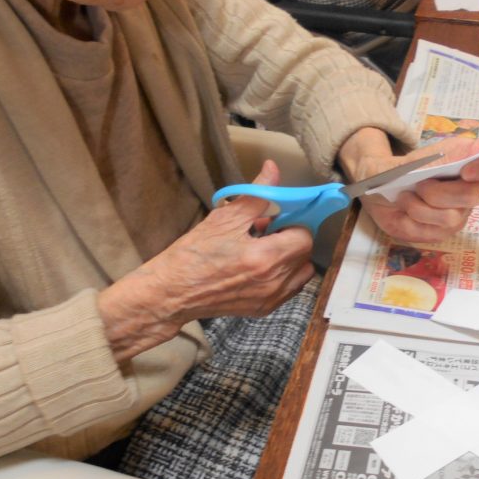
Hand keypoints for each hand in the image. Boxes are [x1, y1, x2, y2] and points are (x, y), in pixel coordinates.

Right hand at [98, 161, 315, 362]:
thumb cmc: (193, 255)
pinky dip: (284, 274)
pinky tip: (261, 266)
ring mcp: (271, 299)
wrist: (173, 292)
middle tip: (267, 232)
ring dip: (291, 257)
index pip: (304, 237)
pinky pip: (290, 288)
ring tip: (265, 249)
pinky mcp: (265, 308)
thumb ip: (257, 195)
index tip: (276, 219)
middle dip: (291, 238)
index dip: (293, 224)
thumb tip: (273, 169)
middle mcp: (273, 282)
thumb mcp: (224, 218)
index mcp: (265, 258)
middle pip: (305, 254)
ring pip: (302, 272)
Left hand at [340, 130, 478, 242]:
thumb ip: (448, 155)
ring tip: (404, 197)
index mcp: (468, 160)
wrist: (376, 187)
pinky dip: (411, 221)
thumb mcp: (415, 157)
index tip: (466, 171)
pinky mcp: (442, 232)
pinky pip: (432, 232)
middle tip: (418, 185)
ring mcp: (458, 213)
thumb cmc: (399, 168)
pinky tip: (404, 212)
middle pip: (473, 195)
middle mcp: (470, 188)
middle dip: (439, 193)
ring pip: (450, 217)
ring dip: (419, 207)